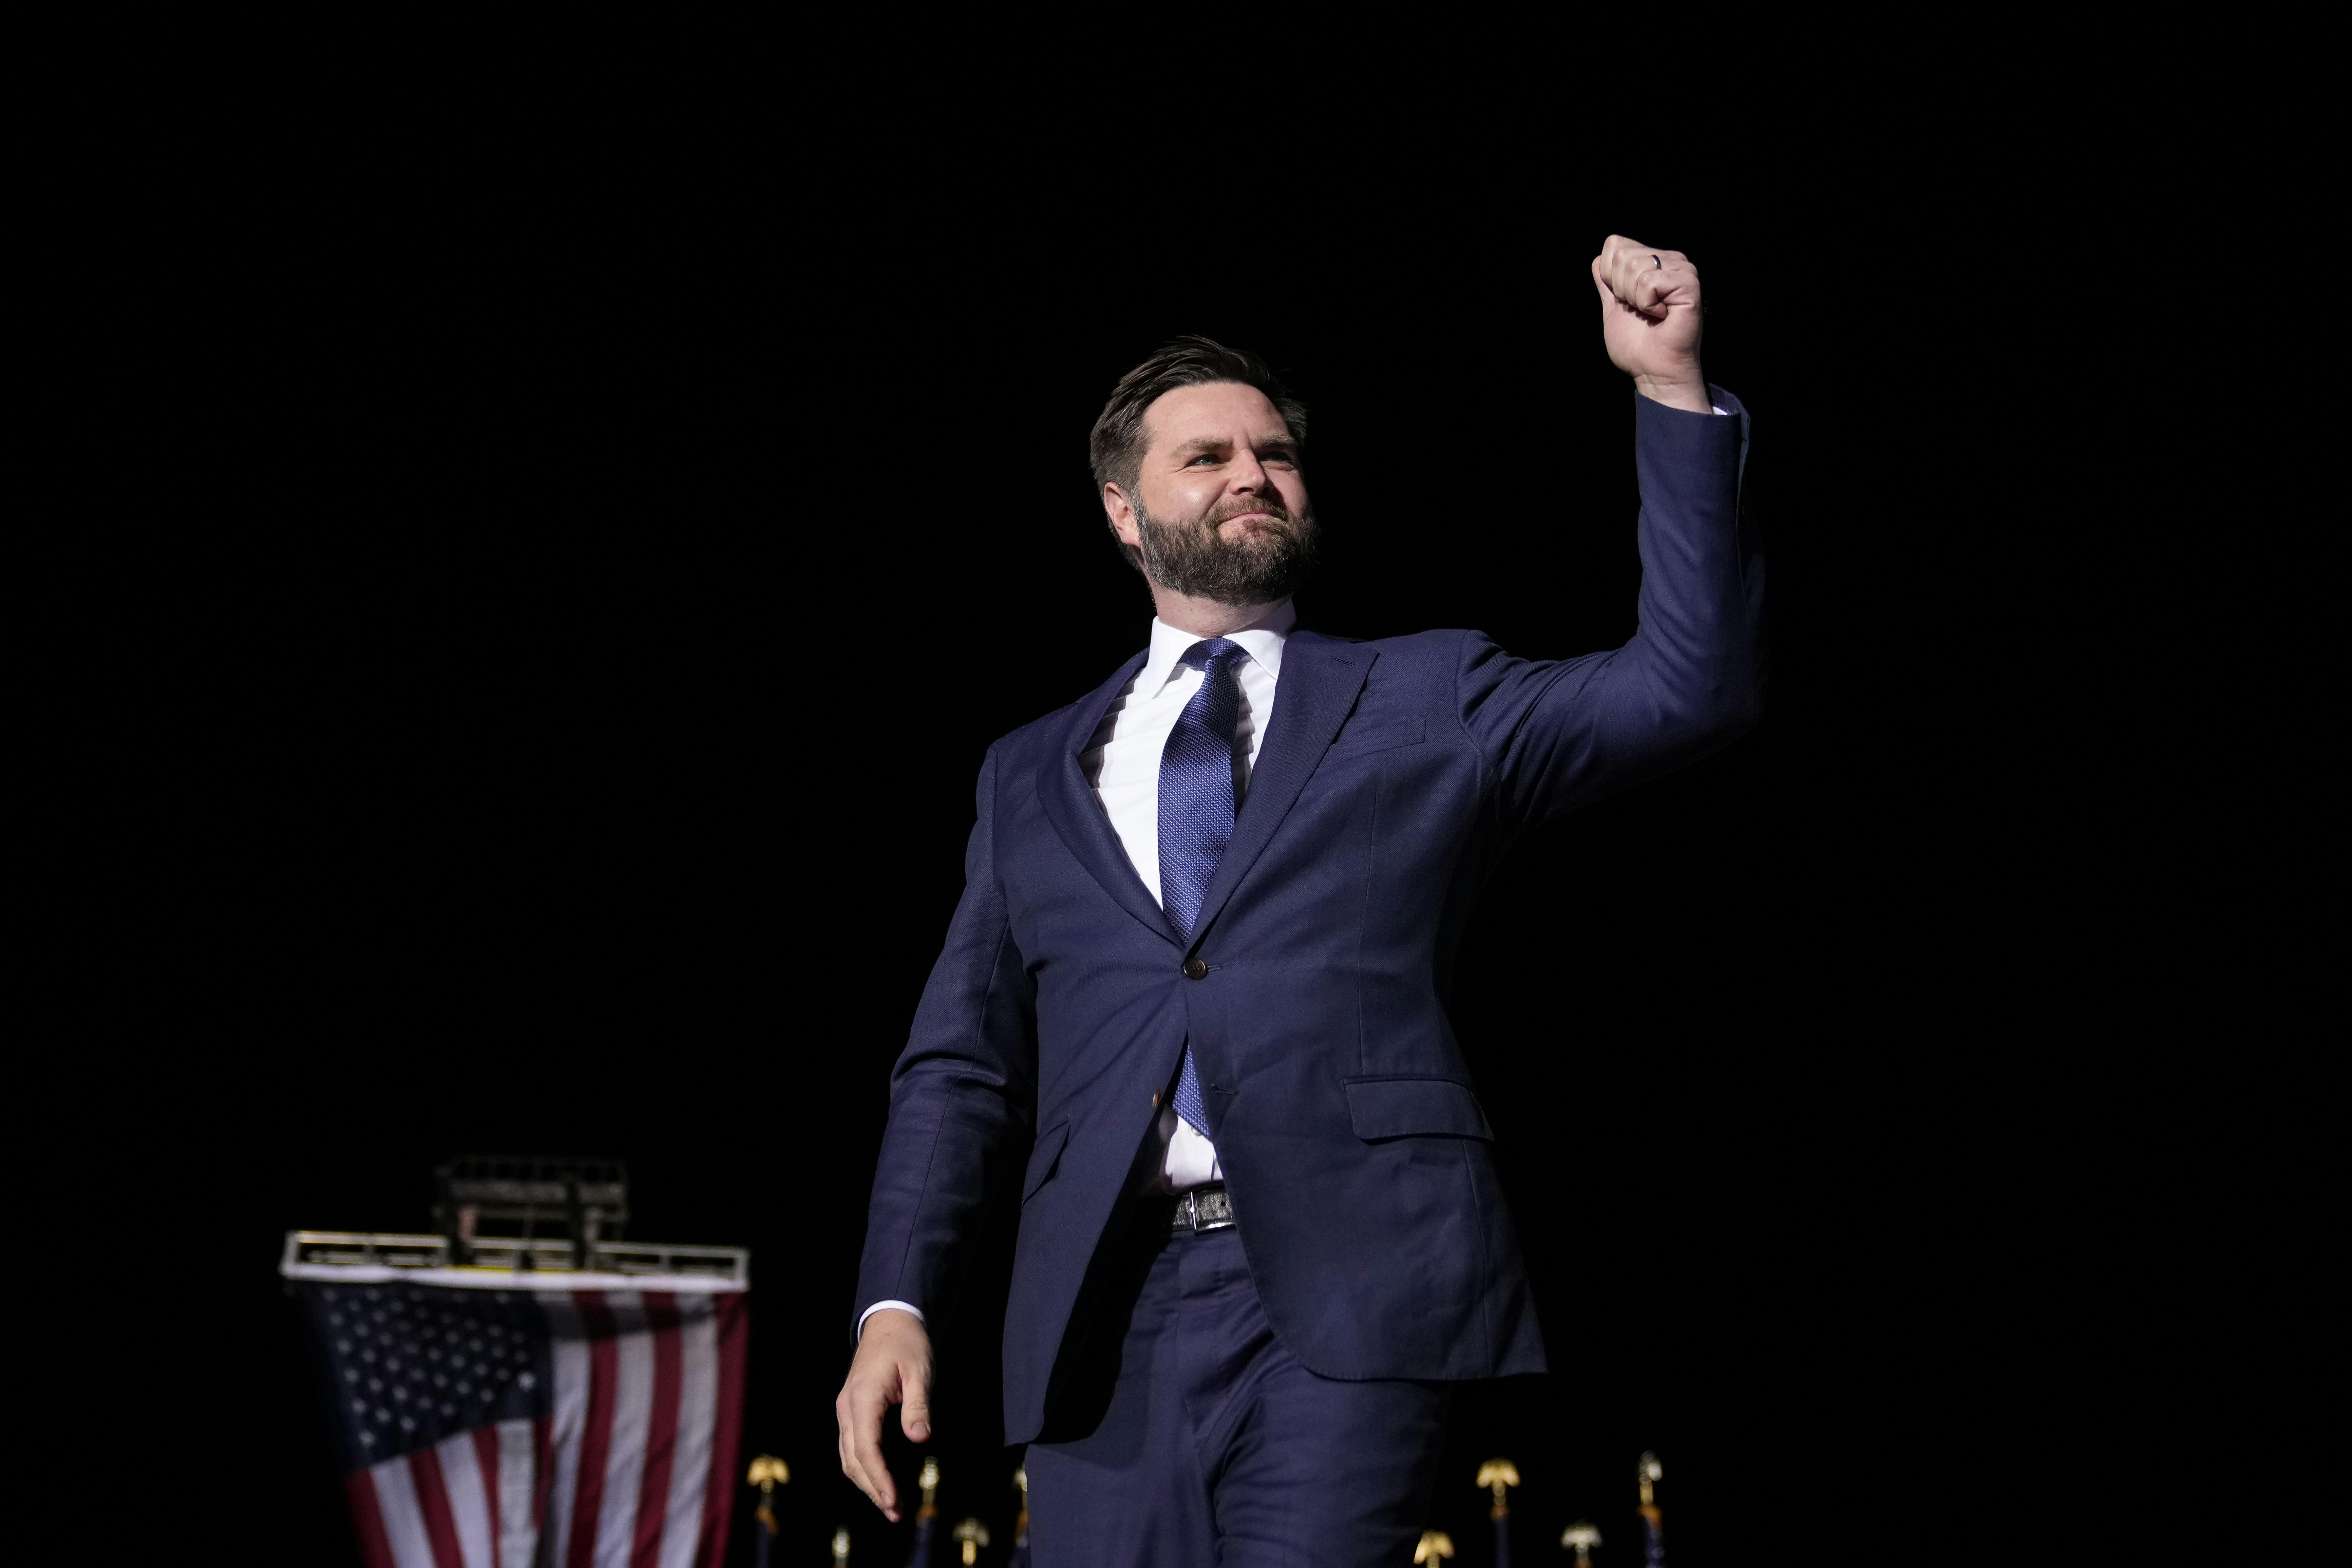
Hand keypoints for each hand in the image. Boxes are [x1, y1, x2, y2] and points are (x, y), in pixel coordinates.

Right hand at [834, 1309, 933, 1521]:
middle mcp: (847, 1407)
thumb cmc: (908, 1344)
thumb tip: (919, 1439)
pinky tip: (879, 1481)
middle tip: (896, 1513)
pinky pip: (851, 1447)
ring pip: (848, 1457)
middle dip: (873, 1489)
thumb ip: (918, 1405)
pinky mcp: (850, 1411)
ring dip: (866, 1483)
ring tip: (889, 1505)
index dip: (879, 1479)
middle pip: (853, 1459)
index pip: (866, 1448)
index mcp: (863, 1397)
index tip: (893, 1501)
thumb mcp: (920, 1371)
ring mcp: (846, 1409)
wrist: (890, 1322)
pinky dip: (863, 1468)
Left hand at [1591, 235, 1709, 412]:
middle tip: (1641, 310)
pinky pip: (1649, 282)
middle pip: (1621, 255)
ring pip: (1634, 267)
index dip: (1609, 276)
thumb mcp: (1613, 308)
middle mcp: (1670, 259)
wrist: (1654, 370)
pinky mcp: (1688, 283)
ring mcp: (1682, 269)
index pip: (1614, 244)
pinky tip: (1662, 315)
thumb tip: (1598, 259)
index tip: (1627, 301)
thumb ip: (1606, 283)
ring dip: (1635, 299)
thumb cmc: (1637, 345)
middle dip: (1621, 290)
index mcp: (1652, 261)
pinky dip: (1647, 304)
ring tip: (1652, 313)